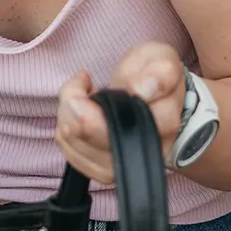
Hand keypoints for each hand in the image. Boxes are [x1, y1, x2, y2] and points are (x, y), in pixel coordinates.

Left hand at [54, 42, 185, 184]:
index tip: (88, 79)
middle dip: (74, 103)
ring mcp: (122, 165)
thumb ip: (159, 74)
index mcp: (165, 123)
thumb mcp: (163, 60)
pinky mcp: (101, 170)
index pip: (126, 122)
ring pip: (76, 142)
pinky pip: (69, 151)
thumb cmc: (155, 73)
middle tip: (81, 82)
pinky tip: (77, 110)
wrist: (151, 90)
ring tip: (81, 92)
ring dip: (68, 112)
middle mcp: (144, 152)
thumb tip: (141, 91)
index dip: (97, 102)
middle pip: (92, 135)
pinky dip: (65, 125)